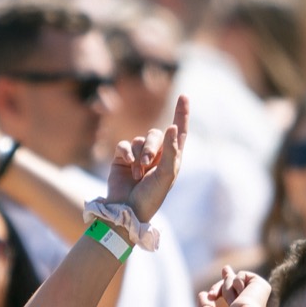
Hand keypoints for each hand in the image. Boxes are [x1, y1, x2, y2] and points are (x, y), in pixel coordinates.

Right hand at [107, 95, 187, 222]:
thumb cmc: (151, 196)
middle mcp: (156, 155)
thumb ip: (171, 150)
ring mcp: (138, 156)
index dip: (181, 114)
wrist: (127, 210)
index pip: (179, 132)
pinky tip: (127, 165)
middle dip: (152, 146)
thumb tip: (172, 126)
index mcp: (172, 159)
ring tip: (138, 174)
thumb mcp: (166, 174)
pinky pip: (124, 145)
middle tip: (147, 164)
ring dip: (139, 155)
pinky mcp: (122, 158)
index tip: (183, 96)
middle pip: (156, 134)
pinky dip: (126, 153)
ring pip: (140, 139)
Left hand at [197, 266, 273, 306]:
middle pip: (236, 285)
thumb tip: (202, 294)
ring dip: (226, 290)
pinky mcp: (261, 286)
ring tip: (232, 303)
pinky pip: (241, 276)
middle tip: (225, 268)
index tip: (217, 287)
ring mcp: (255, 295)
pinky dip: (237, 284)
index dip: (223, 288)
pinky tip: (243, 295)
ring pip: (231, 280)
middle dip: (228, 277)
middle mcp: (248, 303)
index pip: (231, 298)